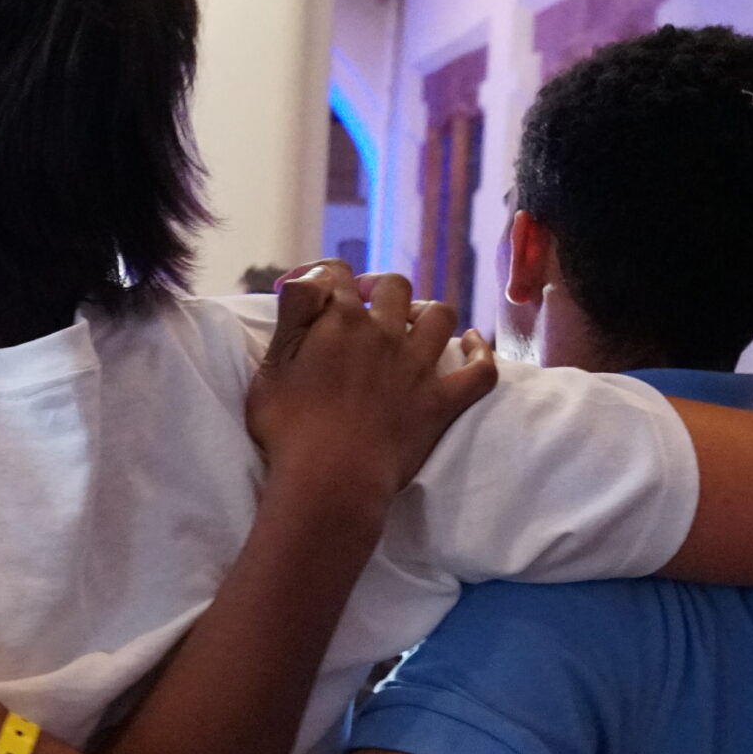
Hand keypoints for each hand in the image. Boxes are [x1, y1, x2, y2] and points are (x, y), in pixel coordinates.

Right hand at [247, 262, 498, 509]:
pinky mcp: (441, 402)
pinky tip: (472, 345)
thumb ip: (293, 314)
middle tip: (363, 306)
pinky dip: (481, 353)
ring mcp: (418, 367)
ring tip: (410, 324)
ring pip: (439, 315)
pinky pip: (480, 370)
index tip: (313, 295)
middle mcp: (385, 333)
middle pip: (393, 285)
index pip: (335, 273)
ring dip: (425, 312)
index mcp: (340, 321)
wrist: (331, 480)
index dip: (322, 277)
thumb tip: (311, 278)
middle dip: (377, 288)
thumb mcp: (271, 365)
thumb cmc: (288, 429)